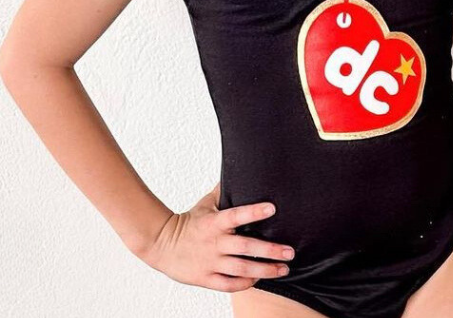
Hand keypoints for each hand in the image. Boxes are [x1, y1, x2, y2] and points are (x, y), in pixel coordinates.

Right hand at [137, 186, 293, 292]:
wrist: (161, 245)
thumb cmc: (189, 222)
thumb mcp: (206, 203)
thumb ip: (224, 190)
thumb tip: (239, 167)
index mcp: (215, 222)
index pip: (237, 214)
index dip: (254, 211)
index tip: (273, 208)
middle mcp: (215, 243)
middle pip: (246, 247)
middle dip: (270, 250)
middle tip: (291, 251)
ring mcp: (211, 262)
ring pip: (242, 269)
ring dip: (265, 270)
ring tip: (284, 268)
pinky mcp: (206, 278)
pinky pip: (229, 284)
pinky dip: (245, 284)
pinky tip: (259, 280)